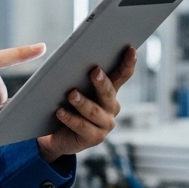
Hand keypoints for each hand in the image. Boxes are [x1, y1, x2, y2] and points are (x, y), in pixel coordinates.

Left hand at [36, 46, 137, 163]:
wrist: (58, 135)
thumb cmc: (67, 104)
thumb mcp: (75, 87)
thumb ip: (78, 74)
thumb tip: (71, 55)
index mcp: (110, 91)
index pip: (122, 75)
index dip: (128, 63)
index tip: (130, 49)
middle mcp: (111, 107)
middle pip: (108, 92)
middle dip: (102, 82)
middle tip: (94, 71)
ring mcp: (105, 124)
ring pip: (94, 111)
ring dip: (82, 102)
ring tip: (71, 94)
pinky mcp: (94, 138)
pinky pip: (82, 127)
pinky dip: (70, 118)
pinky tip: (59, 112)